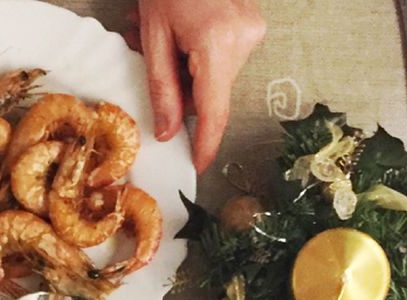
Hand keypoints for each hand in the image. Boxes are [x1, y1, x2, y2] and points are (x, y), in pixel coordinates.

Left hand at [128, 0, 265, 172]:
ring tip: (164, 36)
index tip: (198, 166)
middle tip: (154, 59)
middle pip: (212, 92)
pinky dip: (199, 55)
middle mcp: (244, 40)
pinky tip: (183, 32)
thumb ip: (162, 89)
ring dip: (187, 69)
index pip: (214, 112)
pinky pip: (224, 58)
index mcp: (217, 45)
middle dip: (182, 90)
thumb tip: (167, 131)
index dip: (205, 143)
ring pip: (216, 76)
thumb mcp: (153, 35)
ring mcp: (253, 31)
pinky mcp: (252, 25)